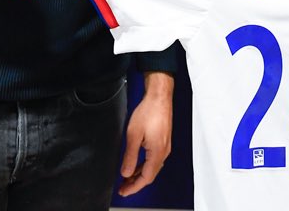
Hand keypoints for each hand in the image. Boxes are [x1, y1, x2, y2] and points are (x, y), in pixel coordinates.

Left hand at [117, 72, 173, 196]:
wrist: (159, 97)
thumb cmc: (149, 111)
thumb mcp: (133, 135)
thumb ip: (130, 156)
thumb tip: (126, 172)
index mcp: (157, 152)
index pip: (146, 177)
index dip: (134, 187)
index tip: (124, 191)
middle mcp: (164, 151)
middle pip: (151, 174)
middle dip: (136, 183)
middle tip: (123, 188)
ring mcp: (165, 146)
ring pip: (153, 167)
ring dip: (140, 174)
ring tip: (128, 178)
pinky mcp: (164, 141)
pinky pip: (155, 159)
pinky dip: (145, 165)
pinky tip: (137, 165)